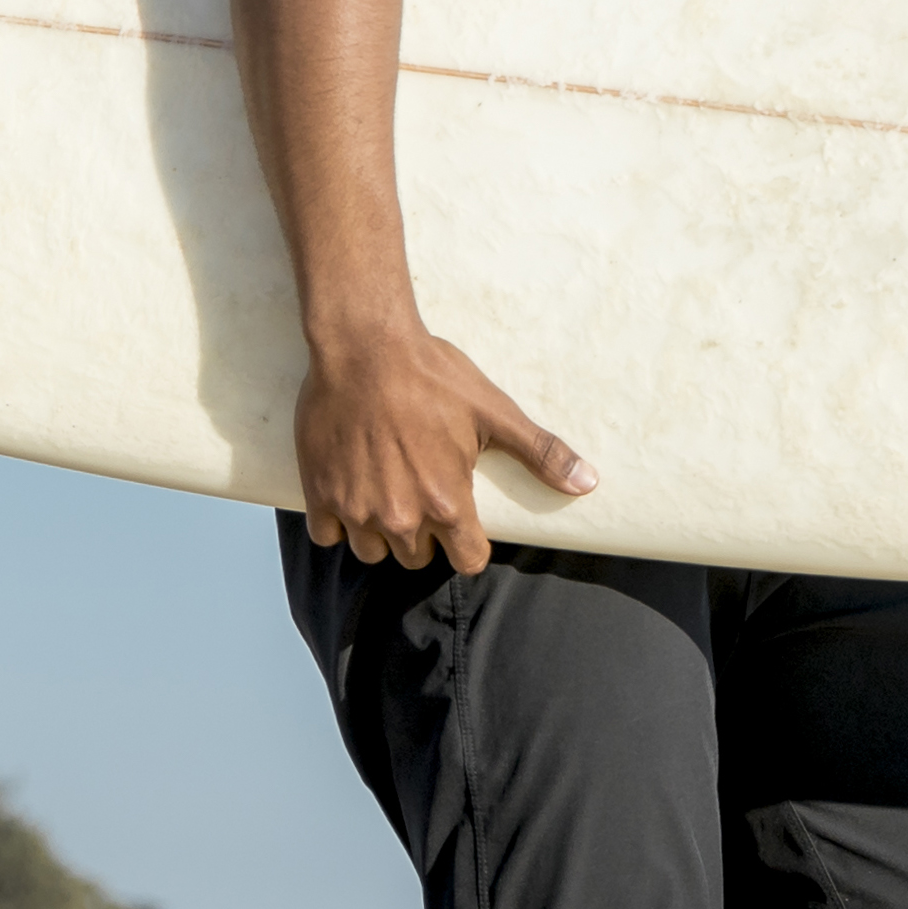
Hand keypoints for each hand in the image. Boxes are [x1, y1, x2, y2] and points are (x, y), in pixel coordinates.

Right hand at [292, 330, 595, 572]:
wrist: (364, 346)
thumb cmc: (432, 375)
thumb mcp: (493, 412)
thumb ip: (540, 453)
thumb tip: (588, 483)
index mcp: (447, 505)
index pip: (467, 562)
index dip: (468, 544)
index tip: (462, 522)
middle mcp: (401, 518)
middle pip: (417, 558)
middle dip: (424, 535)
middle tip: (421, 493)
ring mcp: (356, 509)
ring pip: (372, 551)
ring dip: (380, 531)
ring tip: (386, 491)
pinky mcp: (319, 494)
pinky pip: (327, 536)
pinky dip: (337, 521)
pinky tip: (350, 489)